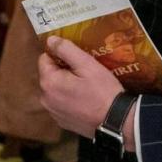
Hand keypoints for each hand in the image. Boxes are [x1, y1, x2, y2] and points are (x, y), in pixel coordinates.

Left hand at [38, 36, 134, 150]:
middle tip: (84, 74)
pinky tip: (85, 101)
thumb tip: (50, 40)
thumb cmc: (103, 91)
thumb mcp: (87, 65)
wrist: (117, 122)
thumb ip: (66, 50)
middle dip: (63, 71)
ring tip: (85, 87)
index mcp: (48, 82)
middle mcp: (45, 98)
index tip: (77, 61)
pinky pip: (61, 104)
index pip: (44, 59)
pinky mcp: (62, 122)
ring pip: (55, 90)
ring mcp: (53, 112)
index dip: (60, 57)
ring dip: (65, 86)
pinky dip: (69, 100)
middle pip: (49, 75)